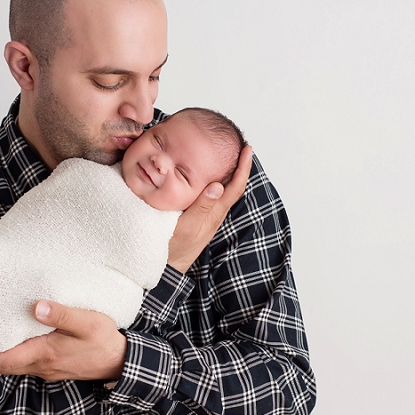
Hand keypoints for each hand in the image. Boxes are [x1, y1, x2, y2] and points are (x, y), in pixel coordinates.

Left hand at [0, 301, 126, 381]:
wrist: (119, 360)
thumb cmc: (104, 340)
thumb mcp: (87, 322)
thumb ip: (63, 314)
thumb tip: (37, 307)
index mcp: (46, 353)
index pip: (6, 360)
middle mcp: (43, 365)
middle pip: (6, 366)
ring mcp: (49, 369)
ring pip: (16, 367)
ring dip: (1, 358)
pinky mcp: (55, 368)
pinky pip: (28, 365)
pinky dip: (16, 357)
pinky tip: (17, 344)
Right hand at [167, 146, 252, 272]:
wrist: (166, 268)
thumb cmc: (173, 249)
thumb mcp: (186, 227)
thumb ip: (202, 207)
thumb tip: (218, 186)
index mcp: (214, 213)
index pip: (234, 187)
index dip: (244, 168)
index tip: (248, 150)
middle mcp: (215, 214)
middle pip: (232, 186)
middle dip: (238, 166)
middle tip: (239, 146)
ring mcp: (208, 217)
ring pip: (223, 191)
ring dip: (227, 173)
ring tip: (227, 156)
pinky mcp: (200, 219)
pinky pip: (212, 196)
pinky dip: (215, 182)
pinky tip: (207, 177)